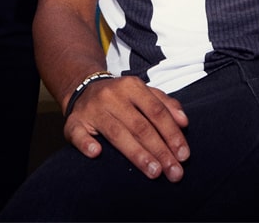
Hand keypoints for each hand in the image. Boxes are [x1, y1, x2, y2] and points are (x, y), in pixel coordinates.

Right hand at [66, 75, 189, 181]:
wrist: (83, 87)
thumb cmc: (121, 97)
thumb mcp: (143, 92)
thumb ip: (165, 104)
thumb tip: (184, 122)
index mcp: (132, 86)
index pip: (156, 111)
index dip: (172, 133)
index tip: (184, 155)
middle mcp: (112, 96)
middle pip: (140, 125)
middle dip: (160, 150)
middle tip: (174, 172)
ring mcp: (93, 109)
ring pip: (117, 133)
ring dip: (137, 153)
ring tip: (154, 171)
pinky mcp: (74, 122)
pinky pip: (79, 134)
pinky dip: (87, 144)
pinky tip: (97, 154)